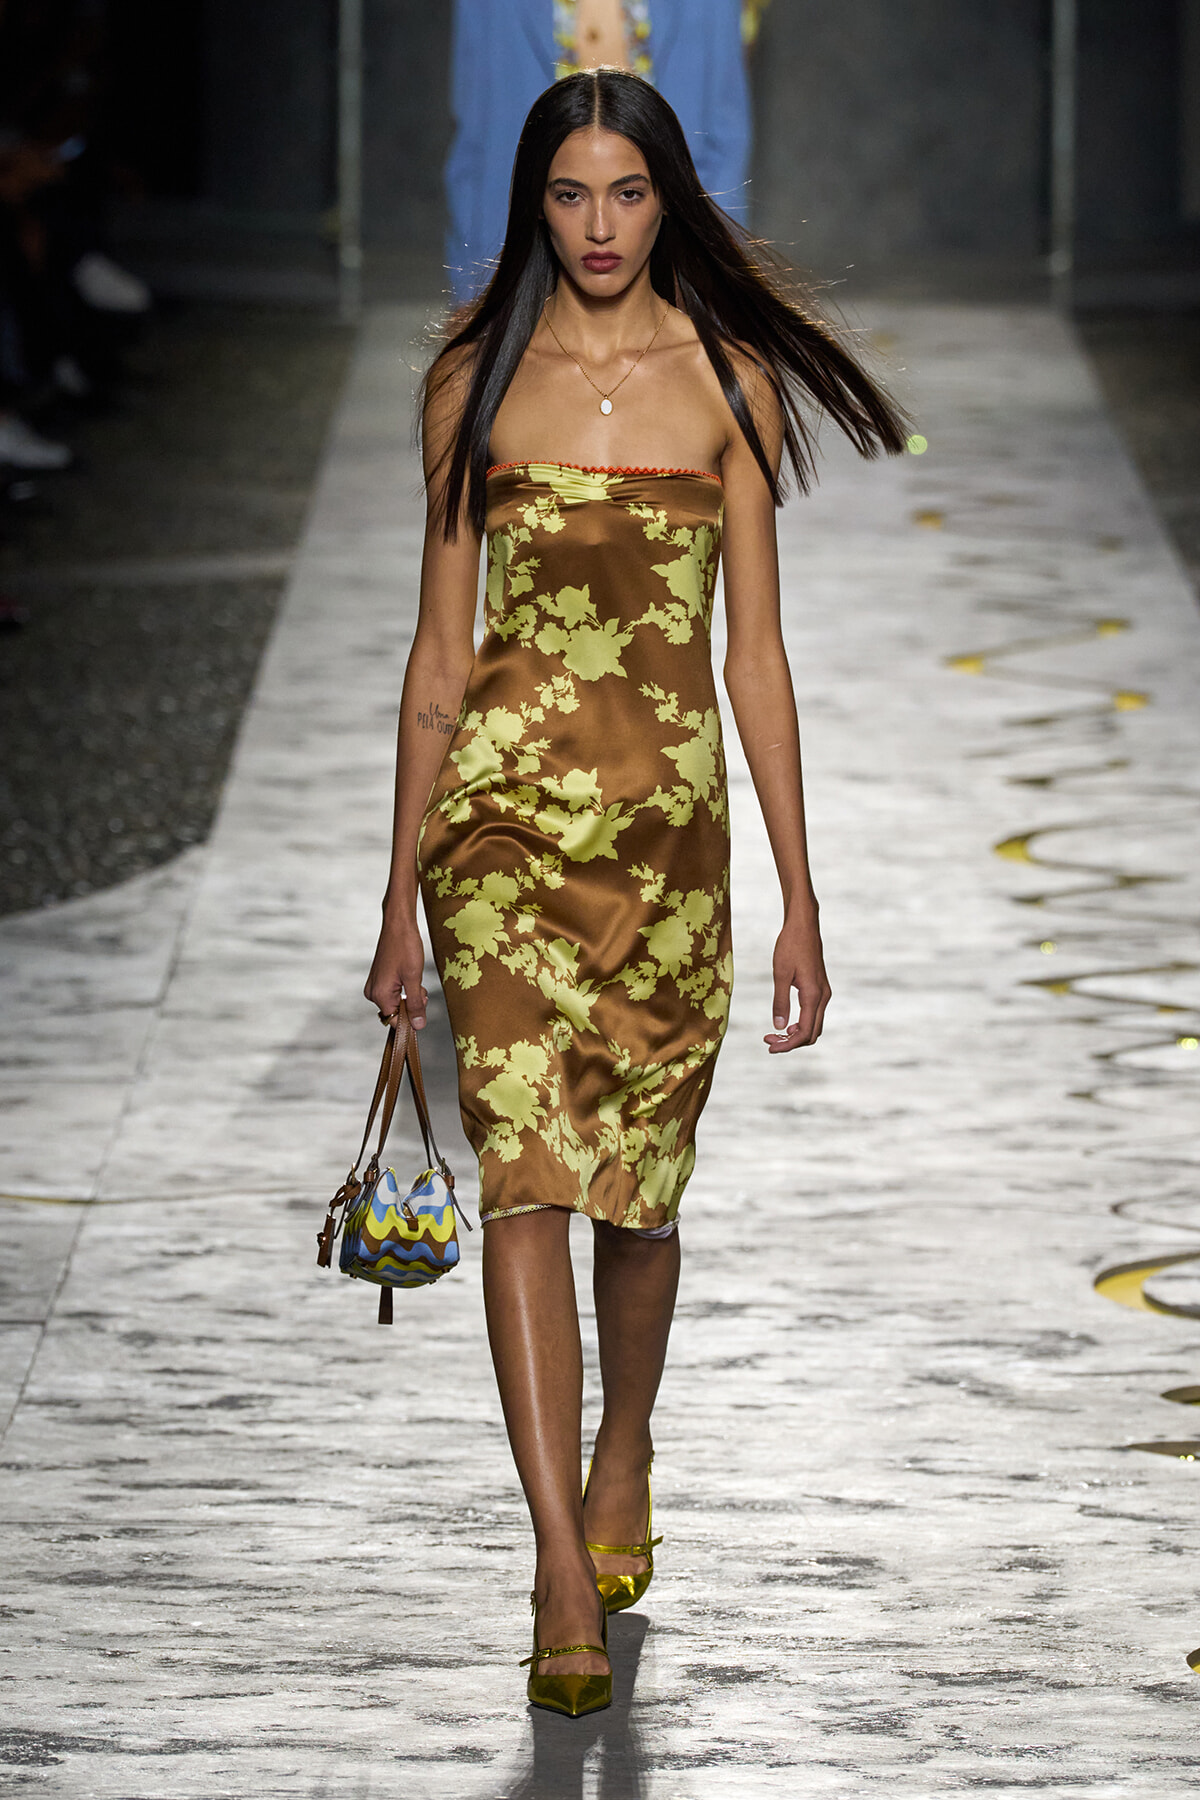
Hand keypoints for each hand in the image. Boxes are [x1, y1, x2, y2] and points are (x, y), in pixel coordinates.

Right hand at [363, 912, 427, 1029]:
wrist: (398, 924)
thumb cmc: (406, 947)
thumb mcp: (414, 978)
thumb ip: (415, 1004)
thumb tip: (418, 1026)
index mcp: (380, 995)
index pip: (395, 1021)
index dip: (411, 1017)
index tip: (422, 1005)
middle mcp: (373, 993)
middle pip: (395, 1012)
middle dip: (411, 1005)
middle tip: (421, 989)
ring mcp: (374, 985)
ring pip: (396, 1002)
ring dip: (409, 996)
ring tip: (415, 979)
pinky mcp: (379, 979)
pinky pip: (393, 993)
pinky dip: (404, 989)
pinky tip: (409, 976)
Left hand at [763, 907, 830, 1052]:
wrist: (804, 925)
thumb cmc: (790, 945)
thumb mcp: (780, 974)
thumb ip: (780, 1001)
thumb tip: (778, 1027)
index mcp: (813, 995)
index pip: (804, 1032)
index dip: (787, 1045)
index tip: (770, 1045)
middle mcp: (823, 996)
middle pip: (812, 1033)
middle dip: (791, 1042)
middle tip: (768, 1040)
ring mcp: (824, 992)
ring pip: (814, 1025)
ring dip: (796, 1034)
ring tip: (774, 1033)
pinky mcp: (820, 988)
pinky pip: (814, 1014)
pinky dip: (801, 1023)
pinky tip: (786, 1022)